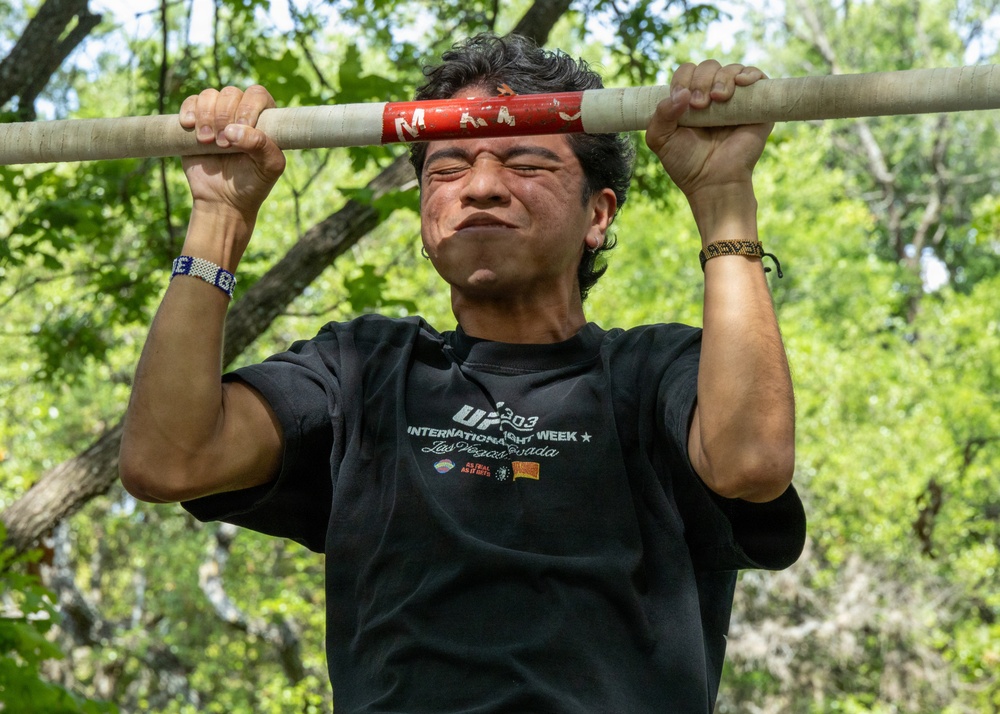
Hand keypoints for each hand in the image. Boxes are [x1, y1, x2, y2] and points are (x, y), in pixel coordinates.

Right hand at [178, 85, 285, 224]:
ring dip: (207, 116)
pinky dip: (189, 110)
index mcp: (264, 119)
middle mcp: (241, 112)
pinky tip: (189, 126)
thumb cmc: (252, 184)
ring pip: (209, 95)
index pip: (258, 95)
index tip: (243, 127)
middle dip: (225, 117)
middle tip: (223, 145)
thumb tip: (233, 130)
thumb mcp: (268, 168)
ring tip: (206, 140)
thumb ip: (261, 146)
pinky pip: (190, 102)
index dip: (249, 107)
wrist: (222, 200)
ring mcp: (218, 115)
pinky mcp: (196, 122)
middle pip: (231, 94)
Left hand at [645, 61, 771, 205]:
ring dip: (722, 79)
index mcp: (689, 100)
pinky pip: (757, 77)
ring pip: (731, 69)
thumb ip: (660, 114)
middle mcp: (712, 96)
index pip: (687, 72)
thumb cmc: (686, 163)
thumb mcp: (660, 139)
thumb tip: (680, 94)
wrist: (713, 182)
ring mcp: (735, 100)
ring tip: (718, 99)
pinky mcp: (757, 106)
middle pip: (708, 67)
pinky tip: (741, 82)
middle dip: (701, 81)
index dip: (683, 79)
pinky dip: (749, 73)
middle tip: (700, 105)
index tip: (683, 99)